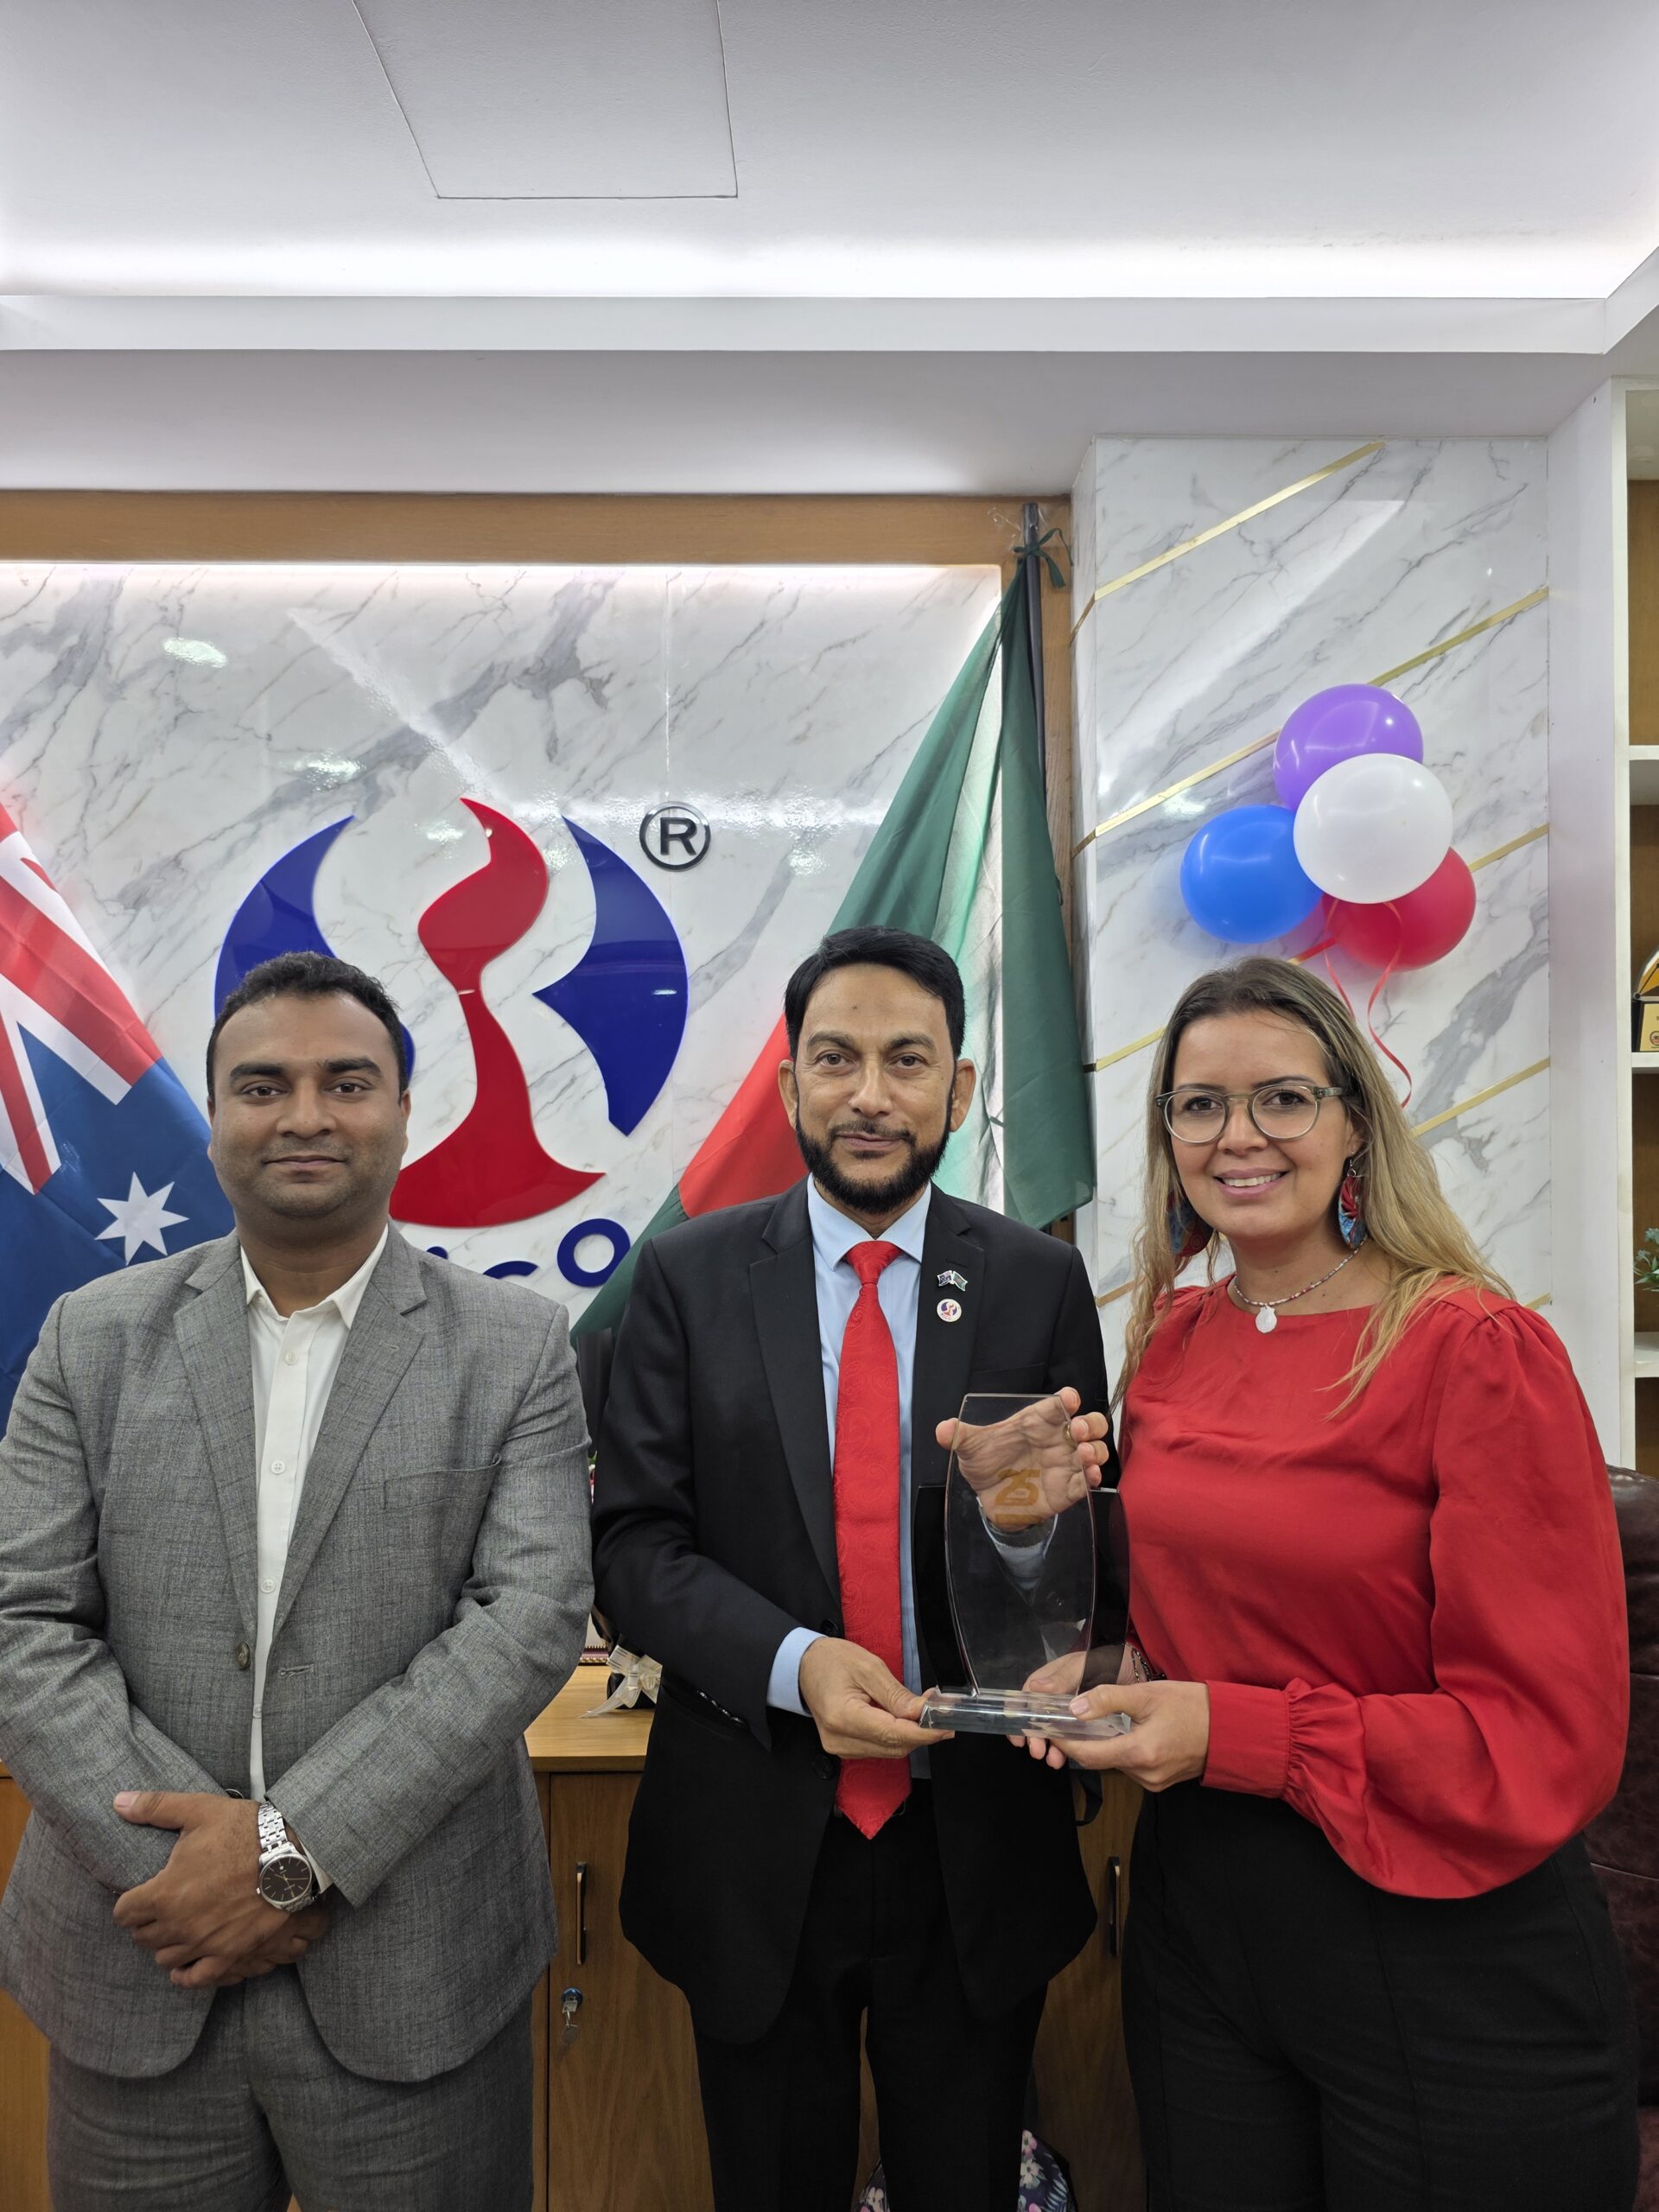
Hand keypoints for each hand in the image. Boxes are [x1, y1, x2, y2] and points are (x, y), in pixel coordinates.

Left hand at [112, 1792, 322, 1988]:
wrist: (292, 1855)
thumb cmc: (245, 1831)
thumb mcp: (200, 1810)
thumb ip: (156, 1807)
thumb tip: (118, 1801)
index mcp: (165, 1893)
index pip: (124, 1913)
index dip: (130, 1902)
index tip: (140, 1894)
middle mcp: (179, 1925)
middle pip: (142, 1938)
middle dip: (146, 1922)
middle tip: (160, 1907)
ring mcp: (204, 1944)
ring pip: (165, 1959)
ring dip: (165, 1945)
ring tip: (176, 1928)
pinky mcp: (229, 1955)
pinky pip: (196, 1978)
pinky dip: (186, 1975)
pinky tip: (185, 1965)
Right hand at [798, 1638, 945, 1758]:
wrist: (804, 1666)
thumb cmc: (832, 1661)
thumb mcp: (869, 1667)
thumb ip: (897, 1694)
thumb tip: (922, 1712)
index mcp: (843, 1717)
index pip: (893, 1734)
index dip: (924, 1732)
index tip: (946, 1725)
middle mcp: (840, 1739)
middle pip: (894, 1746)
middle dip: (921, 1732)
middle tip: (941, 1714)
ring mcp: (840, 1747)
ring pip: (889, 1750)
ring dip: (911, 1735)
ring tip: (925, 1713)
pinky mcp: (844, 1747)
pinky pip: (879, 1748)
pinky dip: (896, 1736)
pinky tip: (905, 1720)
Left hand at [935, 1387, 1111, 1530]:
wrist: (988, 1499)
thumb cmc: (987, 1464)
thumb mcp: (970, 1448)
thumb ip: (959, 1436)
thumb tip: (942, 1430)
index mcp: (1037, 1423)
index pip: (1058, 1405)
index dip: (1067, 1399)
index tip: (1069, 1399)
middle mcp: (1057, 1440)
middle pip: (1088, 1424)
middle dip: (1090, 1423)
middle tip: (1078, 1430)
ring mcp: (1065, 1464)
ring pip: (1095, 1451)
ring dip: (1095, 1450)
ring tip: (1084, 1454)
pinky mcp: (1068, 1489)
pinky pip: (1087, 1483)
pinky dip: (1093, 1478)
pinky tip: (1090, 1476)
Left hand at [1013, 1679, 1209, 1789]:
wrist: (1232, 1729)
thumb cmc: (1192, 1706)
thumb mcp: (1148, 1694)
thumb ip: (1108, 1699)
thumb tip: (1074, 1708)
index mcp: (1140, 1753)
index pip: (1088, 1755)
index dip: (1065, 1741)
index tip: (1048, 1727)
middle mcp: (1144, 1775)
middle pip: (1099, 1760)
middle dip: (1081, 1741)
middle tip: (1066, 1719)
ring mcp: (1153, 1782)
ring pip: (1114, 1763)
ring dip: (1102, 1745)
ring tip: (1092, 1720)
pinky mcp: (1161, 1781)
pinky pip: (1130, 1766)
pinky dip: (1121, 1750)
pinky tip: (1121, 1732)